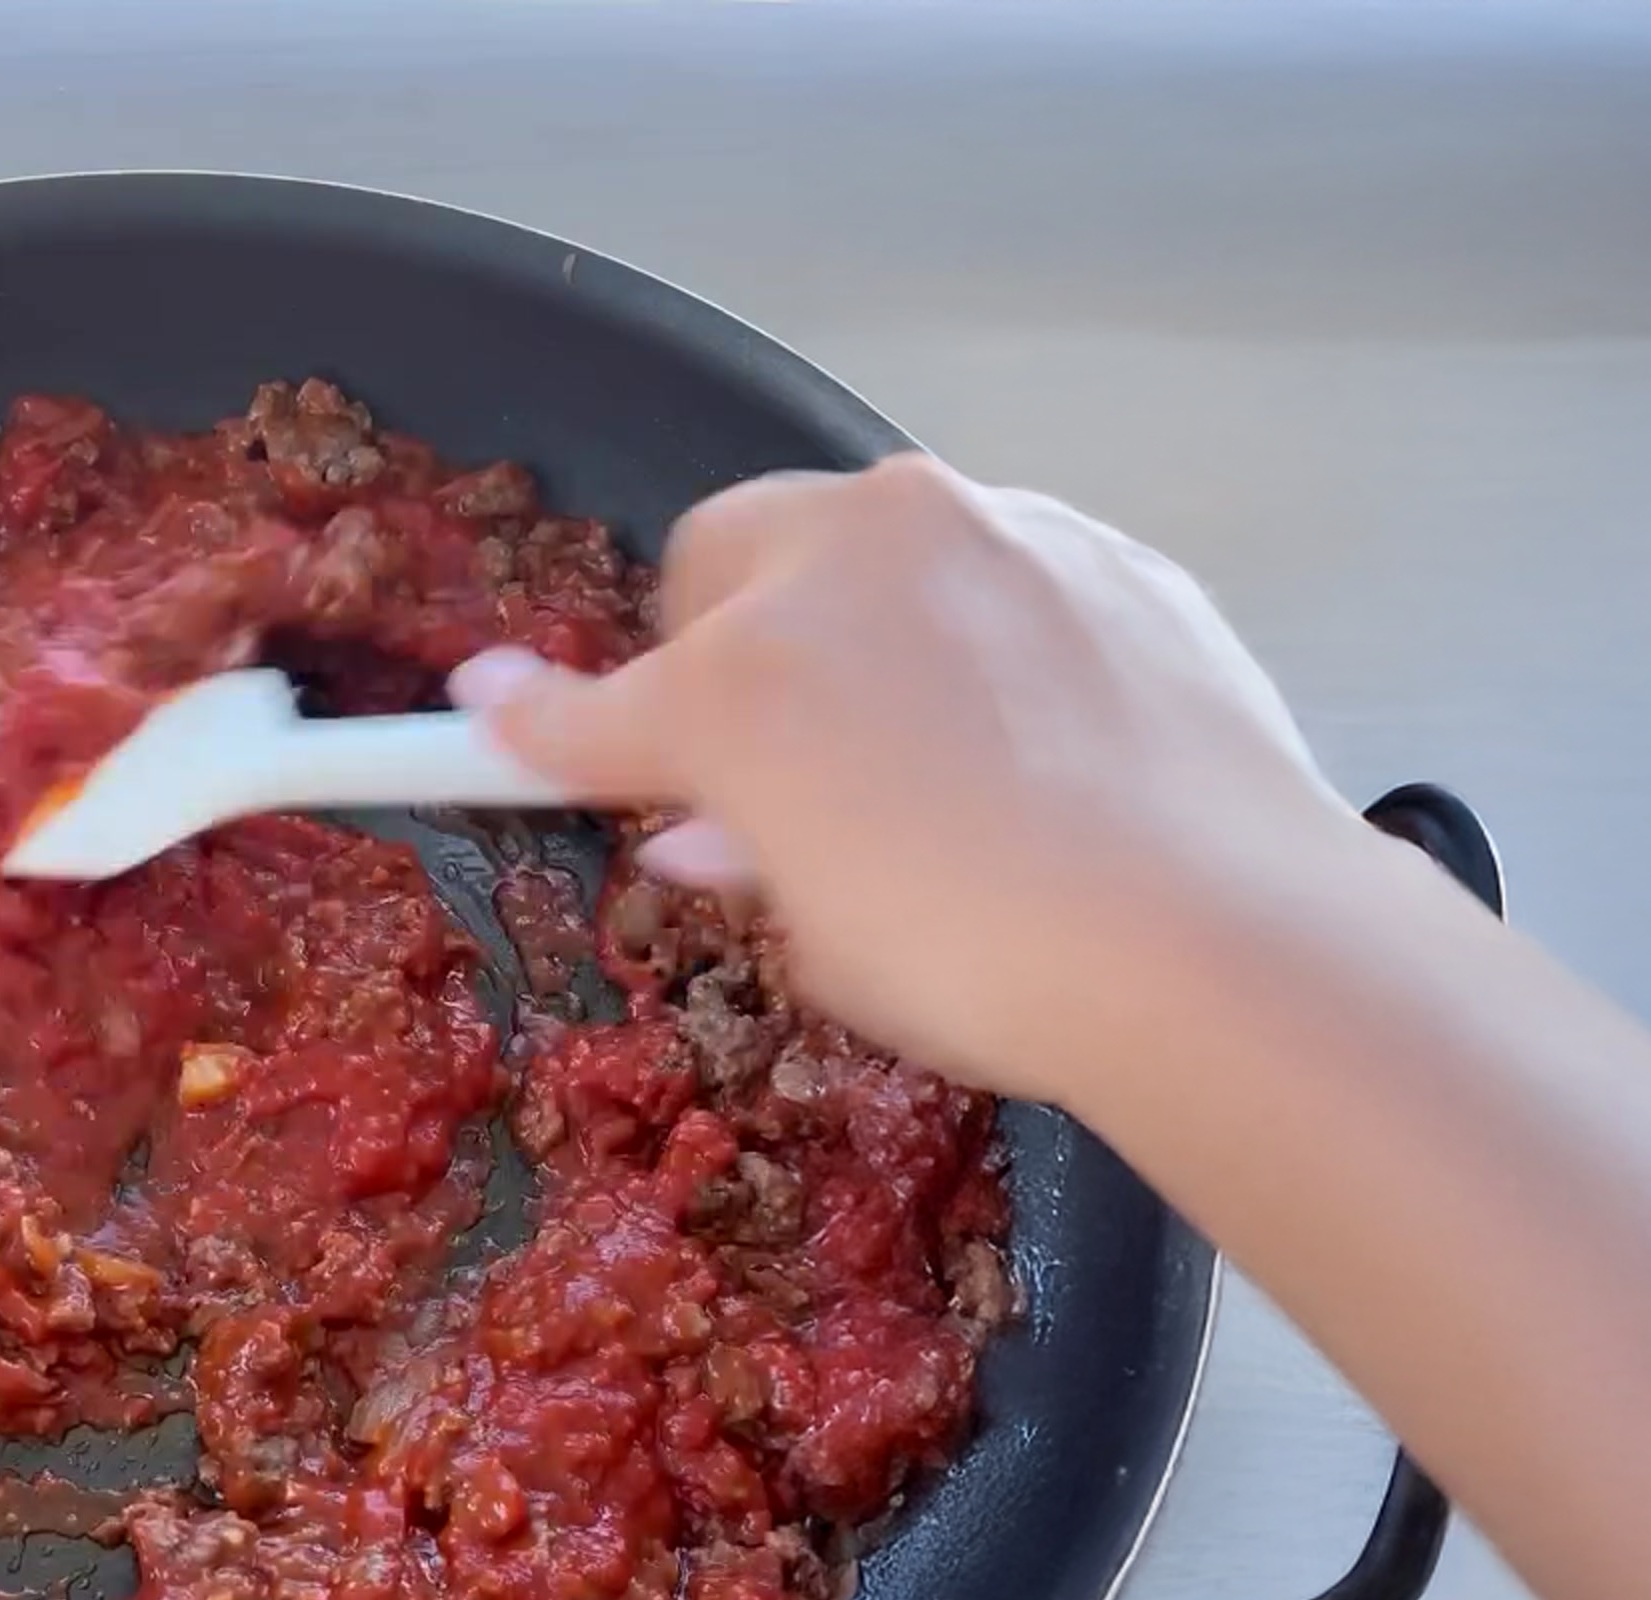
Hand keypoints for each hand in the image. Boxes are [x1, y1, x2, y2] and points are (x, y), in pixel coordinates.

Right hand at [453, 454, 1370, 1102]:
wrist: (1218, 935)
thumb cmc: (984, 960)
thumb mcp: (821, 938)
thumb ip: (748, 853)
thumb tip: (716, 827)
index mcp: (743, 677)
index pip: (599, 705)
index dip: (532, 725)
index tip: (486, 715)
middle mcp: (855, 561)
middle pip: (732, 556)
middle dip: (727, 636)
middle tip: (767, 749)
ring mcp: (994, 535)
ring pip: (877, 544)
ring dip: (865, 622)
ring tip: (928, 748)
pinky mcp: (1111, 552)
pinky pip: (1006, 571)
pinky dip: (990, 633)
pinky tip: (1041, 738)